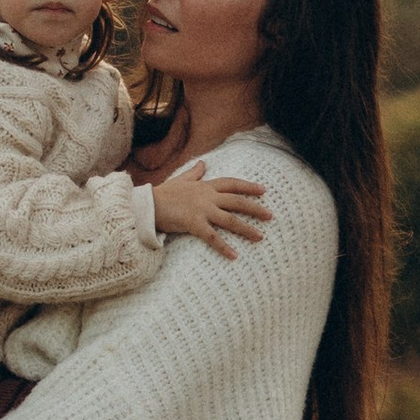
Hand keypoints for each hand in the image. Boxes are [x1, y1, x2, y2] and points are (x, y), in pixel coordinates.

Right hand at [151, 160, 272, 259]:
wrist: (148, 205)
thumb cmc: (163, 194)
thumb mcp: (181, 180)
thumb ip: (195, 173)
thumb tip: (204, 163)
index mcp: (205, 186)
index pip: (232, 184)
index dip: (248, 187)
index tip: (264, 190)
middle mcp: (207, 197)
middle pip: (237, 201)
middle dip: (255, 208)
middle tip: (271, 215)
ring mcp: (202, 210)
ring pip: (230, 220)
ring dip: (246, 229)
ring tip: (260, 237)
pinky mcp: (194, 224)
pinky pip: (212, 238)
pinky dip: (224, 247)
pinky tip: (234, 256)